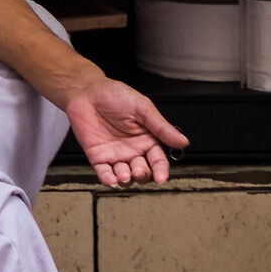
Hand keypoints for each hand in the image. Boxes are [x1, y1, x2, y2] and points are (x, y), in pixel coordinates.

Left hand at [66, 80, 188, 188]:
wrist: (87, 91)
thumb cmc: (114, 95)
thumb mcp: (143, 108)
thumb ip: (161, 127)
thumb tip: (182, 141)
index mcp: (147, 138)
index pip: (158, 159)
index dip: (161, 170)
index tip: (161, 177)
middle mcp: (132, 149)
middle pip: (143, 171)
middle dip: (142, 175)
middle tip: (139, 171)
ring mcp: (115, 155)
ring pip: (125, 176)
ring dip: (127, 180)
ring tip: (125, 175)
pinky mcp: (98, 157)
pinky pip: (104, 173)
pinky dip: (108, 180)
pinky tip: (112, 180)